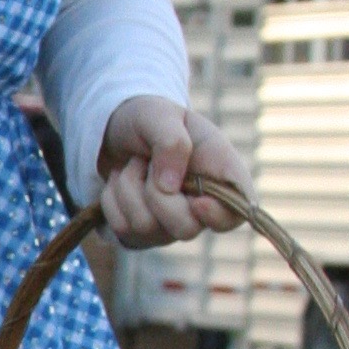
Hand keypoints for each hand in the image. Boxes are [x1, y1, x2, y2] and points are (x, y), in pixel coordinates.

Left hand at [97, 98, 247, 246]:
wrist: (117, 131)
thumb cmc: (150, 120)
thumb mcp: (161, 115)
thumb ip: (172, 142)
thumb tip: (169, 185)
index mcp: (221, 175)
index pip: (235, 215)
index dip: (218, 216)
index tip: (197, 201)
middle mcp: (200, 207)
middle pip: (185, 229)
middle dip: (156, 194)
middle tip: (146, 161)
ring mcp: (171, 225)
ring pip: (146, 227)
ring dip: (129, 187)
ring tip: (134, 164)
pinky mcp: (142, 234)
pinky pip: (121, 229)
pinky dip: (112, 199)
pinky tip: (121, 180)